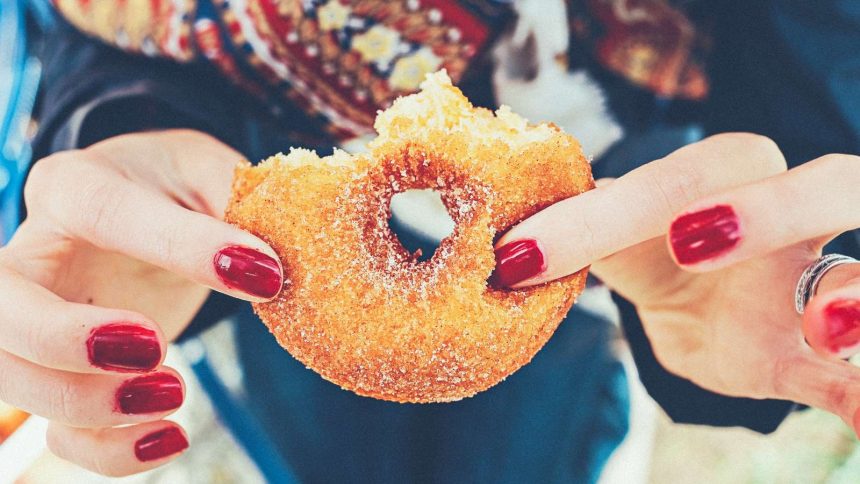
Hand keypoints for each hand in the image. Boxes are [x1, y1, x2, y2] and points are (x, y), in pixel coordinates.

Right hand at [0, 130, 282, 474]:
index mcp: (78, 185)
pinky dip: (108, 450)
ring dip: (89, 405)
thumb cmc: (180, 186)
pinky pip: (60, 428)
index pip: (103, 211)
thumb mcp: (213, 172)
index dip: (178, 246)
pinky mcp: (67, 372)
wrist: (155, 209)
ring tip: (175, 393)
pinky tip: (170, 437)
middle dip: (66, 341)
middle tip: (156, 348)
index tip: (262, 275)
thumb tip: (270, 267)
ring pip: (14, 377)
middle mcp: (39, 253)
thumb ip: (240, 202)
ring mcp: (42, 318)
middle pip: (2, 308)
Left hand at [493, 133, 859, 435]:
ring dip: (852, 297)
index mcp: (731, 173)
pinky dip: (857, 392)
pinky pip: (848, 373)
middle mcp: (793, 217)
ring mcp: (814, 286)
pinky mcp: (813, 357)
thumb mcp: (611, 237)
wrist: (699, 305)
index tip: (538, 251)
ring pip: (858, 276)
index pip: (687, 174)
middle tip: (690, 242)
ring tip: (827, 327)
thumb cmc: (654, 250)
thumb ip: (576, 232)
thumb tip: (509, 247)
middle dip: (770, 209)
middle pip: (827, 184)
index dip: (616, 208)